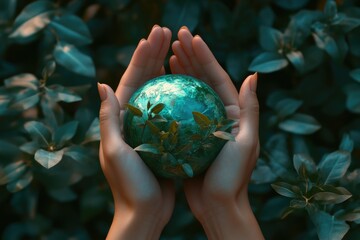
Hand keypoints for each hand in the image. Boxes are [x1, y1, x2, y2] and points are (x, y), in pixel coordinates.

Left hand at [98, 25, 174, 239]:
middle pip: (145, 80)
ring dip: (167, 69)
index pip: (131, 80)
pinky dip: (179, 92)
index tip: (153, 37)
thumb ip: (109, 118)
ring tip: (178, 49)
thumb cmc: (129, 185)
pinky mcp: (164, 136)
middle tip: (167, 33)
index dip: (141, 57)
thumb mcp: (115, 151)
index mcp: (120, 118)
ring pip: (160, 91)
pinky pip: (172, 108)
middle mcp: (134, 118)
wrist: (145, 212)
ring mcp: (150, 126)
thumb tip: (103, 84)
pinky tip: (189, 81)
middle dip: (154, 55)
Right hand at [170, 27, 263, 238]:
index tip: (191, 38)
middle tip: (175, 37)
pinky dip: (170, 95)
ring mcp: (202, 124)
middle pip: (203, 80)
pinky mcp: (189, 135)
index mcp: (234, 113)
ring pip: (190, 92)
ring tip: (168, 54)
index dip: (205, 56)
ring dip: (180, 71)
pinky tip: (160, 84)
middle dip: (191, 56)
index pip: (218, 77)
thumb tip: (253, 76)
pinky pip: (178, 109)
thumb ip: (249, 110)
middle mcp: (219, 115)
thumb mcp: (246, 143)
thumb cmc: (233, 178)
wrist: (218, 205)